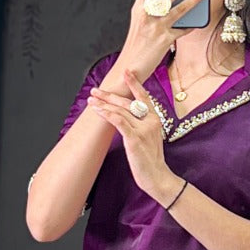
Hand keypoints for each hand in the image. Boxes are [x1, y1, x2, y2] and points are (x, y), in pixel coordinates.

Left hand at [87, 68, 176, 203]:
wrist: (158, 177)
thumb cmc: (151, 161)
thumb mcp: (149, 139)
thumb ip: (140, 126)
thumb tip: (124, 119)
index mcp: (155, 119)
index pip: (144, 96)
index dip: (134, 83)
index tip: (126, 72)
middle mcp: (151, 121)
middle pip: (127, 102)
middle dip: (109, 95)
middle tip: (95, 90)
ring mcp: (143, 129)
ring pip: (120, 110)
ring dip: (103, 104)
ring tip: (91, 100)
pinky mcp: (134, 139)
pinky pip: (118, 121)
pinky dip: (107, 114)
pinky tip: (98, 110)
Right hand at [106, 0, 210, 90]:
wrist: (129, 68)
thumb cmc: (136, 46)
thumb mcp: (140, 24)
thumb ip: (150, 9)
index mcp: (138, 8)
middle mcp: (146, 15)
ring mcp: (155, 27)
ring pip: (178, 8)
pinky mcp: (164, 40)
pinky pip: (182, 29)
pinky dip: (192, 24)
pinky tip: (201, 19)